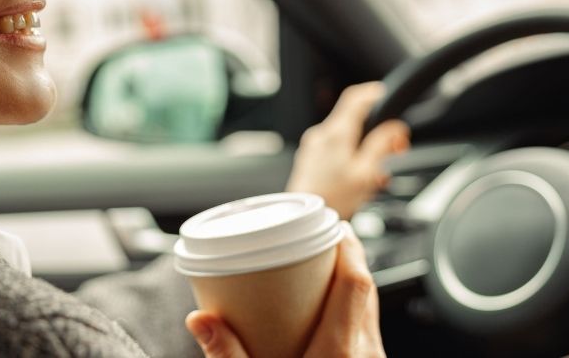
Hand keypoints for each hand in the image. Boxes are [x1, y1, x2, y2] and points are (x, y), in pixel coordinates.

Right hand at [184, 229, 384, 357]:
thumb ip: (226, 355)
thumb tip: (200, 319)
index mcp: (342, 353)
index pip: (358, 281)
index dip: (348, 246)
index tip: (330, 224)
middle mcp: (367, 357)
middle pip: (366, 290)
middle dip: (345, 259)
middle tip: (317, 239)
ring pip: (369, 313)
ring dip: (348, 287)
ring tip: (318, 271)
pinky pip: (367, 334)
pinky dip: (350, 314)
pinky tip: (326, 316)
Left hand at [286, 82, 409, 218]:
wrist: (305, 218)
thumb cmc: (332, 199)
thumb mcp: (366, 173)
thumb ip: (381, 146)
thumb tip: (396, 128)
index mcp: (336, 133)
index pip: (356, 97)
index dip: (375, 93)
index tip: (389, 98)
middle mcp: (322, 134)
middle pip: (355, 119)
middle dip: (377, 131)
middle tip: (395, 149)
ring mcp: (314, 146)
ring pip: (347, 136)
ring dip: (366, 148)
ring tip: (377, 174)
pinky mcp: (311, 158)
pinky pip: (336, 149)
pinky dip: (353, 157)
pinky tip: (361, 179)